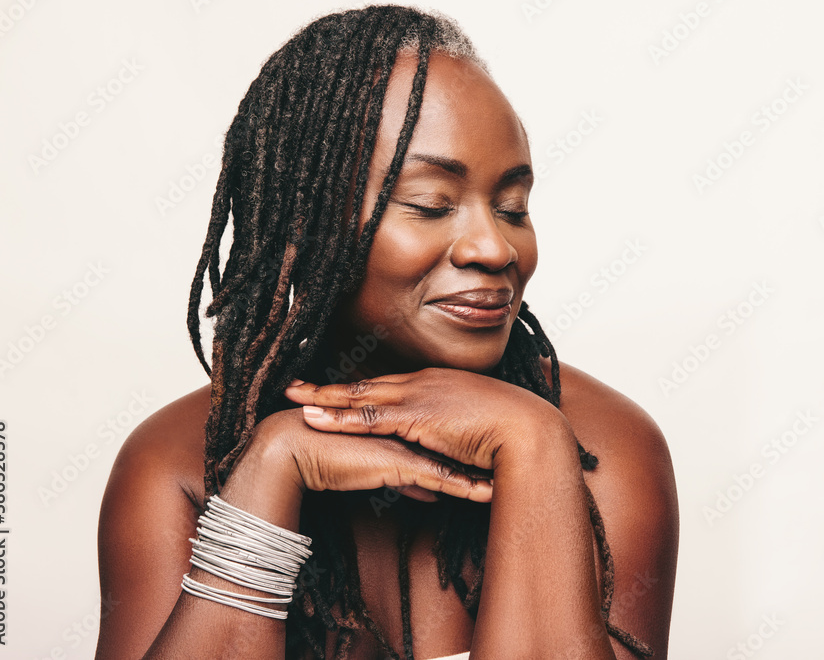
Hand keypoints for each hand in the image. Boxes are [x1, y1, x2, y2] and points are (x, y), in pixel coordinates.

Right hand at [247, 407, 494, 503]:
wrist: (293, 449)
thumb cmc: (326, 456)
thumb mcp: (373, 472)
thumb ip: (404, 477)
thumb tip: (428, 491)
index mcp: (402, 425)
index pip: (445, 436)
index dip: (474, 447)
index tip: (501, 454)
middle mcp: (407, 430)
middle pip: (456, 442)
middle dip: (486, 455)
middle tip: (517, 462)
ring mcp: (405, 444)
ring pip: (454, 459)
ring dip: (483, 471)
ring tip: (513, 482)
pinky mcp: (397, 462)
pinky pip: (437, 477)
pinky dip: (462, 487)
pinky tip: (484, 496)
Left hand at [283, 367, 566, 472]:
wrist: (530, 431)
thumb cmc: (514, 431)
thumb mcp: (481, 424)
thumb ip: (461, 426)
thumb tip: (455, 439)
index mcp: (438, 384)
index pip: (389, 385)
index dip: (359, 389)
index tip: (335, 389)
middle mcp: (424, 383)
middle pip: (367, 385)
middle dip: (331, 387)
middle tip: (298, 384)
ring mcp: (418, 396)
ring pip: (360, 397)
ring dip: (324, 399)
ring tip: (293, 398)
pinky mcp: (416, 416)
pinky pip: (369, 418)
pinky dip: (339, 418)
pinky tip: (314, 418)